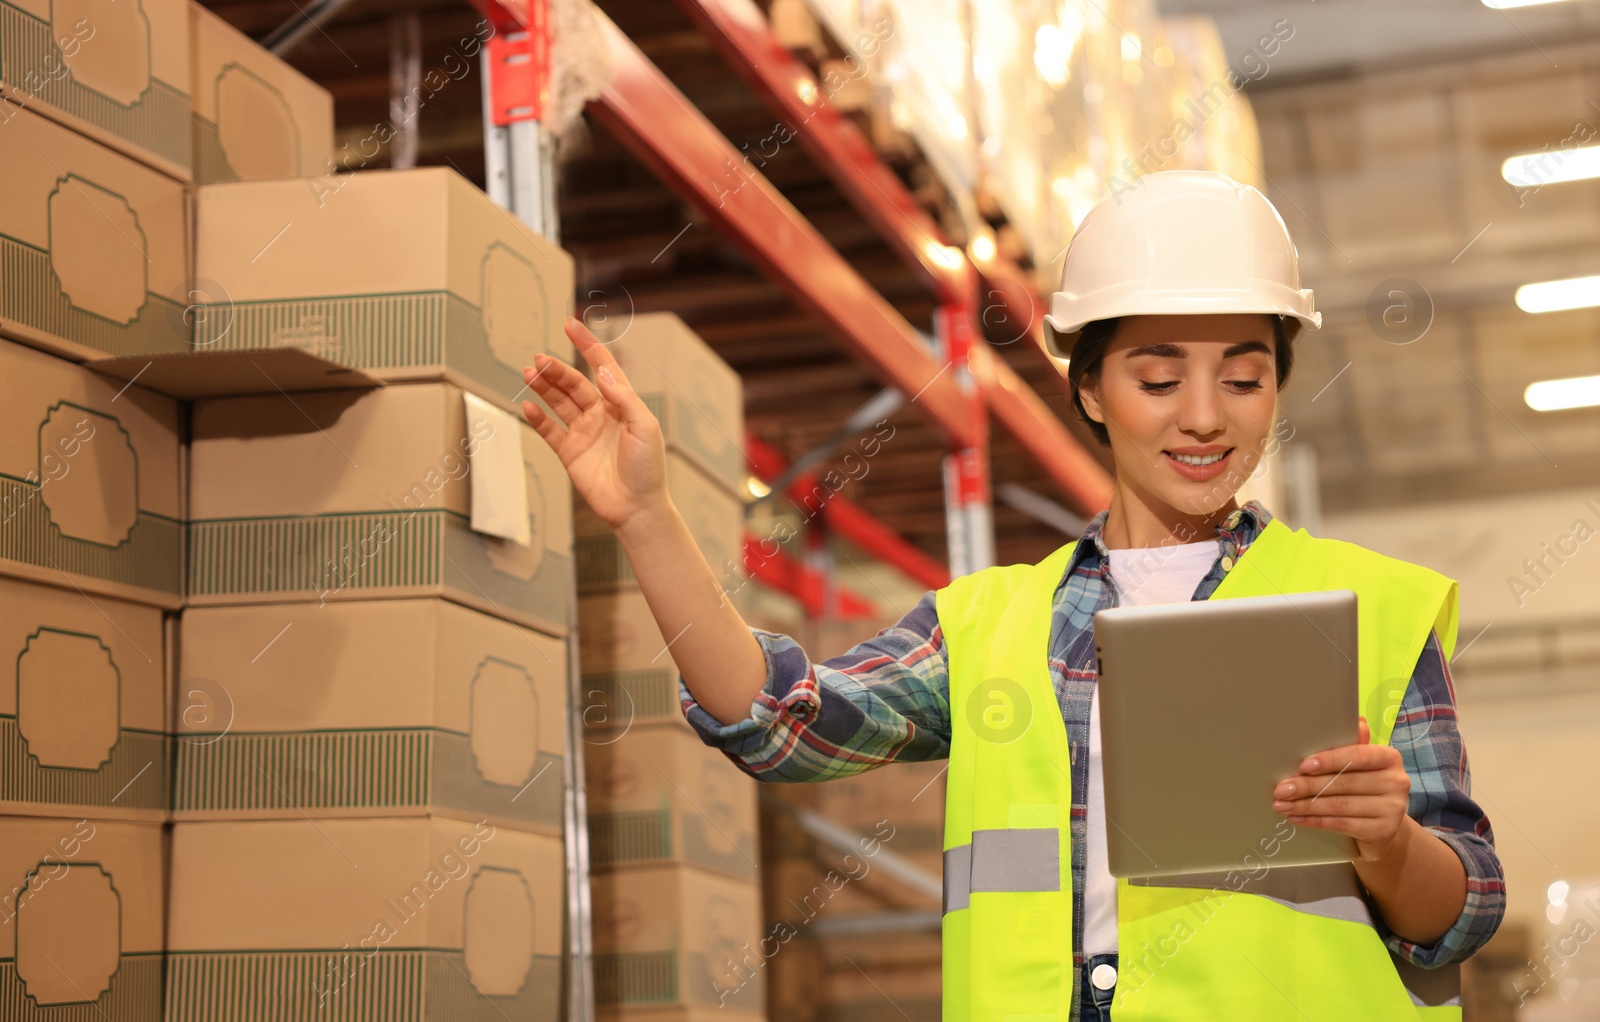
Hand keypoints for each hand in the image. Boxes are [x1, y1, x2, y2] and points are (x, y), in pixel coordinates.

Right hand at [521, 317, 666, 530]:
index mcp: (621, 404)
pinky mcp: (570, 453)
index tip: (571, 325)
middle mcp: (601, 414)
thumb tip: (604, 373)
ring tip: (529, 373)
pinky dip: (538, 418)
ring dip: (544, 387)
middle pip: (574, 384)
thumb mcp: (645, 428)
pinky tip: (527, 405)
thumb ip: (625, 399)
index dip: (587, 346)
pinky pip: (549, 430)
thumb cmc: (648, 468)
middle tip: (539, 359)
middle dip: (557, 370)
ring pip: (559, 402)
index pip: (602, 367)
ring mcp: (584, 433)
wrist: (636, 507)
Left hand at [1270, 716, 1413, 861]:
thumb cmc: (1365, 786)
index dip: (1329, 760)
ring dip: (1306, 805)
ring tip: (1281, 804)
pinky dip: (1316, 821)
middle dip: (1307, 786)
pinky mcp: (1384, 830)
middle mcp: (1397, 782)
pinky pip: (1342, 824)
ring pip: (1340, 805)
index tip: (1303, 766)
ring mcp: (1393, 808)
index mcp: (1389, 757)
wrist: (1384, 825)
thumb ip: (1354, 745)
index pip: (1357, 756)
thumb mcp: (1360, 765)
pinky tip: (1297, 818)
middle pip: (1344, 783)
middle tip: (1280, 789)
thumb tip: (1358, 722)